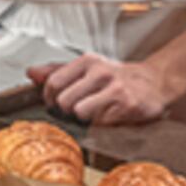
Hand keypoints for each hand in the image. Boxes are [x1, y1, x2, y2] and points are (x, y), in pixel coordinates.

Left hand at [29, 53, 185, 126]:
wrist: (154, 82)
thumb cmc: (117, 77)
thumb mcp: (87, 68)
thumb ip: (58, 71)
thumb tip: (31, 73)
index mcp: (87, 61)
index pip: (53, 82)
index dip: (50, 98)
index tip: (57, 103)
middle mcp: (100, 72)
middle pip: (64, 101)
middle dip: (69, 111)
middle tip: (80, 109)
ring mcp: (114, 88)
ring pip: (80, 113)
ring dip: (86, 119)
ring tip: (96, 112)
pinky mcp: (127, 105)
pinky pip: (101, 124)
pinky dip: (103, 125)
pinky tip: (112, 115)